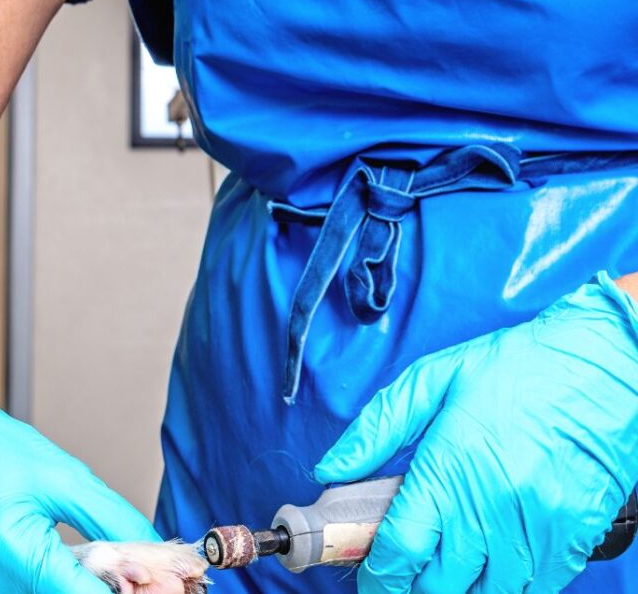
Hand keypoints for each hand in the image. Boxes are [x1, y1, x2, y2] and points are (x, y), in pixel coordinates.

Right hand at [0, 364, 161, 592]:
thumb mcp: (59, 474)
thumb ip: (111, 519)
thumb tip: (150, 551)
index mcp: (15, 552)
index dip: (117, 591)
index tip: (130, 584)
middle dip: (73, 587)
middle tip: (77, 564)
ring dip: (36, 587)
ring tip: (31, 556)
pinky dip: (1, 587)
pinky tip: (3, 563)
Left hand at [316, 273, 637, 592]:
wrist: (604, 365)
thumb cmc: (517, 368)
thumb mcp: (431, 381)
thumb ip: (374, 430)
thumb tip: (332, 469)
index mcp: (451, 471)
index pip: (401, 551)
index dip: (378, 576)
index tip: (370, 577)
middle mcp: (494, 509)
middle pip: (440, 585)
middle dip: (412, 586)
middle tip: (402, 571)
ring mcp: (538, 530)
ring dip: (458, 589)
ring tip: (444, 569)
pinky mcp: (575, 538)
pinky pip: (534, 588)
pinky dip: (506, 586)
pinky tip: (490, 566)